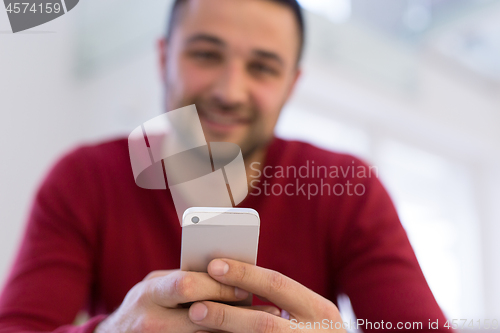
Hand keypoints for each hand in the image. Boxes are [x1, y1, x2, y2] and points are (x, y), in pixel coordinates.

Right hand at [95, 269, 279, 332]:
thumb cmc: (144, 304)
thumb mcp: (156, 286)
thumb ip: (184, 280)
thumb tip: (227, 274)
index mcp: (149, 293)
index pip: (186, 285)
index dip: (218, 286)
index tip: (246, 286)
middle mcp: (150, 320)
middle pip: (200, 315)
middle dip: (233, 311)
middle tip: (263, 310)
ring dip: (235, 331)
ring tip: (261, 327)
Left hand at [187, 259, 345, 332]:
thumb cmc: (316, 331)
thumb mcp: (311, 314)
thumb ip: (282, 300)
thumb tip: (232, 281)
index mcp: (321, 311)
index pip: (277, 285)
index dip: (244, 274)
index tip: (214, 266)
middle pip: (263, 325)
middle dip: (227, 316)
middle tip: (195, 309)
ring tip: (197, 327)